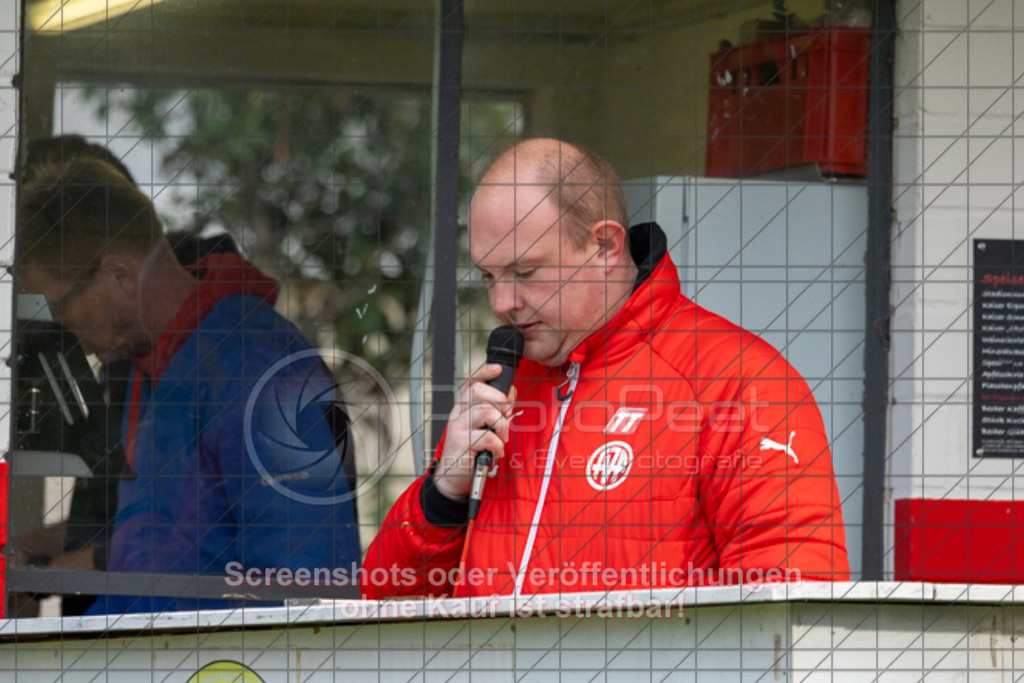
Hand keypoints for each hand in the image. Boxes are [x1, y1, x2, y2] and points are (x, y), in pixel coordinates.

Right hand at [433, 363, 515, 500]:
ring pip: (485, 410)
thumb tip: (511, 392)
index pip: (470, 380)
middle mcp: (458, 413)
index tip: (498, 369)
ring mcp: (457, 426)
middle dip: (500, 400)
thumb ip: (497, 410)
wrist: (454, 478)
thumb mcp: (485, 428)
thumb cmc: (472, 452)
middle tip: (505, 417)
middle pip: (477, 390)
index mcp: (464, 407)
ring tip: (501, 438)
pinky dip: (497, 445)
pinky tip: (495, 453)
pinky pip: (487, 436)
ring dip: (501, 425)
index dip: (484, 370)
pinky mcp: (459, 442)